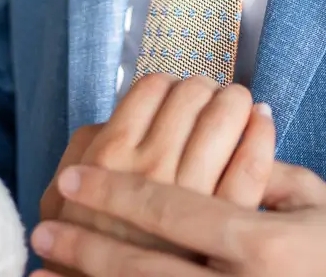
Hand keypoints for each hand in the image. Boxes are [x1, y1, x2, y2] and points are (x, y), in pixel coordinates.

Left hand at [30, 160, 325, 275]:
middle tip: (43, 227)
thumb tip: (207, 138)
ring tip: (46, 267)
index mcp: (260, 243)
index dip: (115, 195)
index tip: (72, 181)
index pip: (171, 211)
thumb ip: (256, 168)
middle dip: (86, 247)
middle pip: (143, 266)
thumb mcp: (312, 200)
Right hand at [40, 76, 275, 272]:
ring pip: (224, 117)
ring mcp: (192, 196)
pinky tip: (261, 122)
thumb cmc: (90, 240)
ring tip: (235, 107)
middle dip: (203, 90)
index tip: (177, 96)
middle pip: (190, 96)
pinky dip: (260, 133)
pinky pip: (253, 162)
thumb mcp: (64, 191)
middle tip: (208, 99)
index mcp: (110, 154)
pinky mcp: (227, 224)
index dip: (169, 85)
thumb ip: (93, 146)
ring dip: (233, 102)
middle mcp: (150, 167)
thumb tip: (133, 112)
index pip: (152, 88)